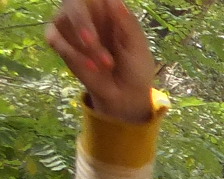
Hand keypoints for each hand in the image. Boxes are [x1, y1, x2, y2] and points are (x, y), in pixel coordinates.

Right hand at [46, 0, 155, 123]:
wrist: (125, 93)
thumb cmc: (135, 65)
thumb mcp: (137, 45)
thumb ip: (127, 22)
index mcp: (108, 6)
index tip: (102, 5)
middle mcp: (87, 10)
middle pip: (73, 1)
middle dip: (82, 23)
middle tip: (92, 42)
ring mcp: (71, 24)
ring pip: (63, 21)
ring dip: (84, 46)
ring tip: (106, 64)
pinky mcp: (59, 40)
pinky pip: (55, 39)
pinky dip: (72, 54)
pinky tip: (91, 67)